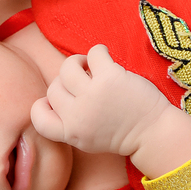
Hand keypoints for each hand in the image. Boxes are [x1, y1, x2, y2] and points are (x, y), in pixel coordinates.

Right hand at [31, 45, 171, 156]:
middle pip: (54, 87)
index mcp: (70, 133)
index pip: (37, 117)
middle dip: (67, 82)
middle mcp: (77, 116)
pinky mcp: (109, 79)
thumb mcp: (87, 138)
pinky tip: (106, 59)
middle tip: (84, 81)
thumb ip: (70, 121)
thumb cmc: (121, 131)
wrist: (153, 133)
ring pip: (67, 67)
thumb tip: (56, 90)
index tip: (59, 101)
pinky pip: (93, 53)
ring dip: (78, 62)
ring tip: (91, 67)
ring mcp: (92, 96)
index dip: (43, 104)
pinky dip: (98, 52)